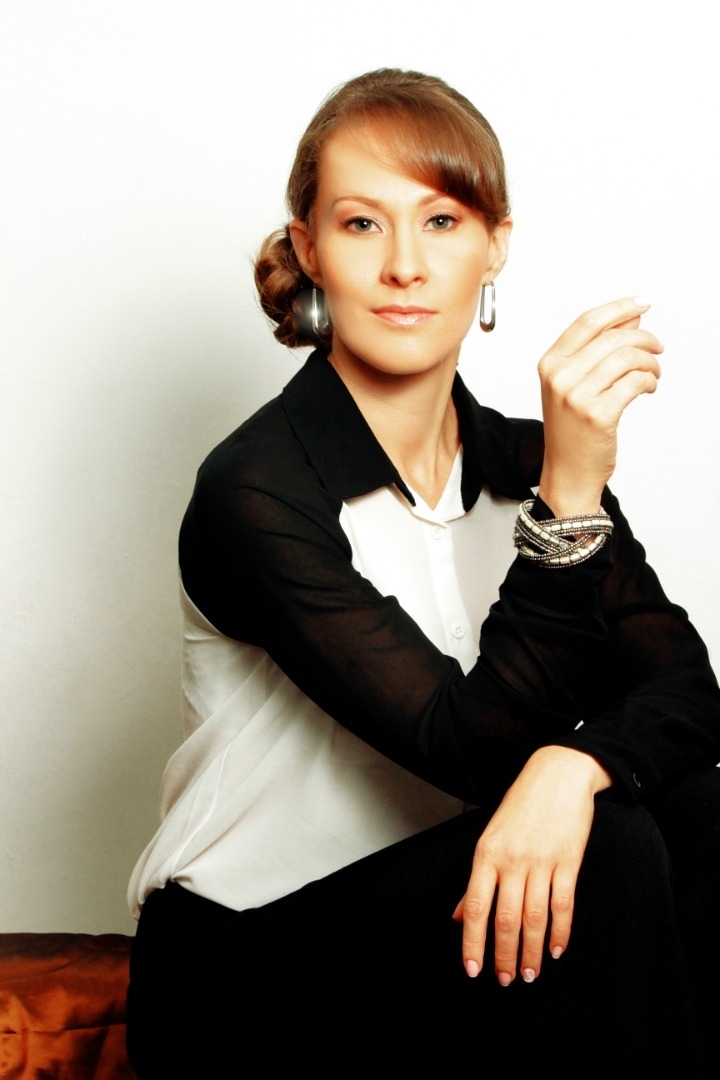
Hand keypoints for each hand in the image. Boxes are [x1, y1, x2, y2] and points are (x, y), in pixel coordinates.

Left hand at [453, 746, 610, 984]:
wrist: (557, 774)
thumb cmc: (521, 806)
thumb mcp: (490, 837)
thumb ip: (477, 880)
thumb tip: (460, 916)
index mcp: (487, 853)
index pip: (476, 906)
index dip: (474, 942)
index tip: (473, 969)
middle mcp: (512, 859)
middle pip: (506, 918)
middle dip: (504, 954)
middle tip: (504, 979)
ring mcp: (542, 861)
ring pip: (534, 917)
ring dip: (532, 950)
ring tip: (529, 973)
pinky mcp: (568, 861)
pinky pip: (563, 905)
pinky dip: (561, 932)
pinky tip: (557, 949)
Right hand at [537, 297, 662, 516]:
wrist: (567, 472)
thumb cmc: (570, 430)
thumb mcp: (574, 384)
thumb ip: (598, 349)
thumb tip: (630, 318)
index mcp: (550, 365)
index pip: (587, 322)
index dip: (619, 308)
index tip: (641, 304)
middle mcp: (560, 377)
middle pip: (613, 337)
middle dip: (644, 338)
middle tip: (657, 347)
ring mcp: (577, 396)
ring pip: (627, 357)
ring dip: (650, 362)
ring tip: (653, 372)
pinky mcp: (598, 414)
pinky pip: (635, 382)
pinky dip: (649, 381)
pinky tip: (648, 387)